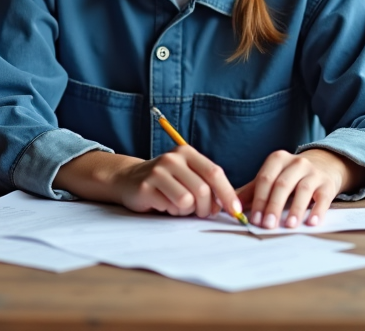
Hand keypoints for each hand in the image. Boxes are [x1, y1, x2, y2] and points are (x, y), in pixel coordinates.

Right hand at [110, 146, 243, 218]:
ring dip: (186, 210)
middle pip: (202, 190)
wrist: (128, 179)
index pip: (214, 173)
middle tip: (200, 212)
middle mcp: (173, 158)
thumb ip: (208, 186)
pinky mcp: (145, 187)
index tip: (236, 211)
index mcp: (187, 152)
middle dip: (206, 208)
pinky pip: (169, 207)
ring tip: (178, 205)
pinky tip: (163, 203)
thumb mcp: (187, 175)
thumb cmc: (166, 181)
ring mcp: (157, 171)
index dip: (228, 194)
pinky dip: (171, 211)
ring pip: (186, 201)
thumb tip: (231, 206)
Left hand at [237, 149, 364, 229]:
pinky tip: (312, 222)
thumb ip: (252, 191)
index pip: (265, 179)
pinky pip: (323, 197)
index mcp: (277, 159)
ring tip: (289, 225)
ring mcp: (313, 172)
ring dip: (295, 209)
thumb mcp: (272, 178)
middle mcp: (296, 163)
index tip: (254, 219)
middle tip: (267, 225)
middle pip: (282, 185)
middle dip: (273, 206)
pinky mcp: (327, 184)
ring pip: (302, 190)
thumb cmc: (290, 176)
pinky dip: (317, 210)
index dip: (258, 200)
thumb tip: (230, 206)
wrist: (323, 165)